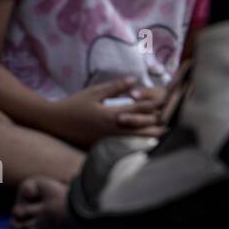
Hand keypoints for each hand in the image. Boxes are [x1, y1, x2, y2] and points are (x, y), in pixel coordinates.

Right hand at [50, 79, 165, 147]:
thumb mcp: (94, 93)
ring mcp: (111, 142)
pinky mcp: (106, 148)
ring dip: (153, 135)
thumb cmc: (75, 105)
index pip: (142, 110)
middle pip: (146, 129)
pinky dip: (139, 143)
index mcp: (113, 115)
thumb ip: (116, 87)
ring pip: (139, 141)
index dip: (157, 105)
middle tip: (175, 118)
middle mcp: (114, 131)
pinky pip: (127, 147)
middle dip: (160, 123)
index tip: (170, 101)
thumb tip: (135, 80)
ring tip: (167, 131)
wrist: (54, 123)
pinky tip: (147, 142)